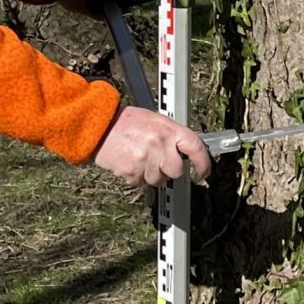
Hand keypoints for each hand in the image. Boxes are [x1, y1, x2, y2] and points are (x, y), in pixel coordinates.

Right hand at [93, 105, 210, 187]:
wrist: (99, 126)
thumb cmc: (126, 122)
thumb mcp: (155, 120)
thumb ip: (172, 135)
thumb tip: (187, 150)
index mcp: (168, 129)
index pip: (195, 147)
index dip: (203, 163)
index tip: (204, 172)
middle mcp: (160, 145)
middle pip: (176, 171)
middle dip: (169, 169)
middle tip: (159, 160)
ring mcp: (146, 160)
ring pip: (159, 180)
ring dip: (152, 173)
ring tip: (139, 157)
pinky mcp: (132, 173)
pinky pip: (142, 183)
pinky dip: (137, 176)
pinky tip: (130, 162)